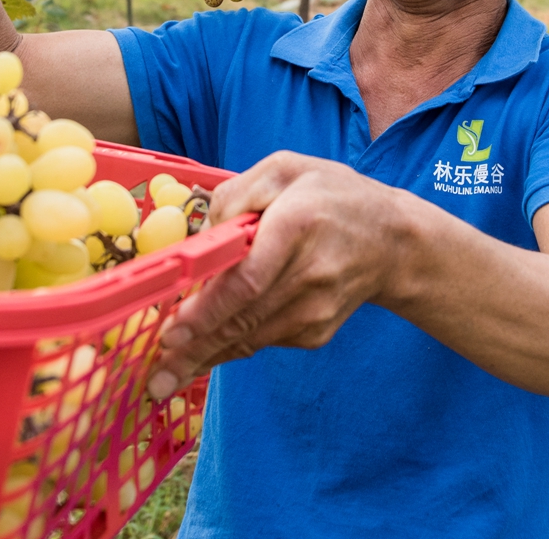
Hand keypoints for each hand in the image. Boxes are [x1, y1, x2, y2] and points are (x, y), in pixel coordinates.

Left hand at [146, 151, 407, 399]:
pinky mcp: (317, 331)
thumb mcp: (286, 169)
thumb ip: (237, 193)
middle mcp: (310, 273)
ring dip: (204, 359)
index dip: (209, 310)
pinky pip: (262, 340)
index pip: (249, 277)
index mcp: (298, 224)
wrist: (393, 240)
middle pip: (243, 319)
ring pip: (250, 338)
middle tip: (155, 378)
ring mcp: (316, 310)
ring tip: (163, 378)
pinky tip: (200, 355)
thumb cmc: (331, 196)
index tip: (172, 331)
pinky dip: (229, 348)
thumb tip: (202, 237)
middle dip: (194, 350)